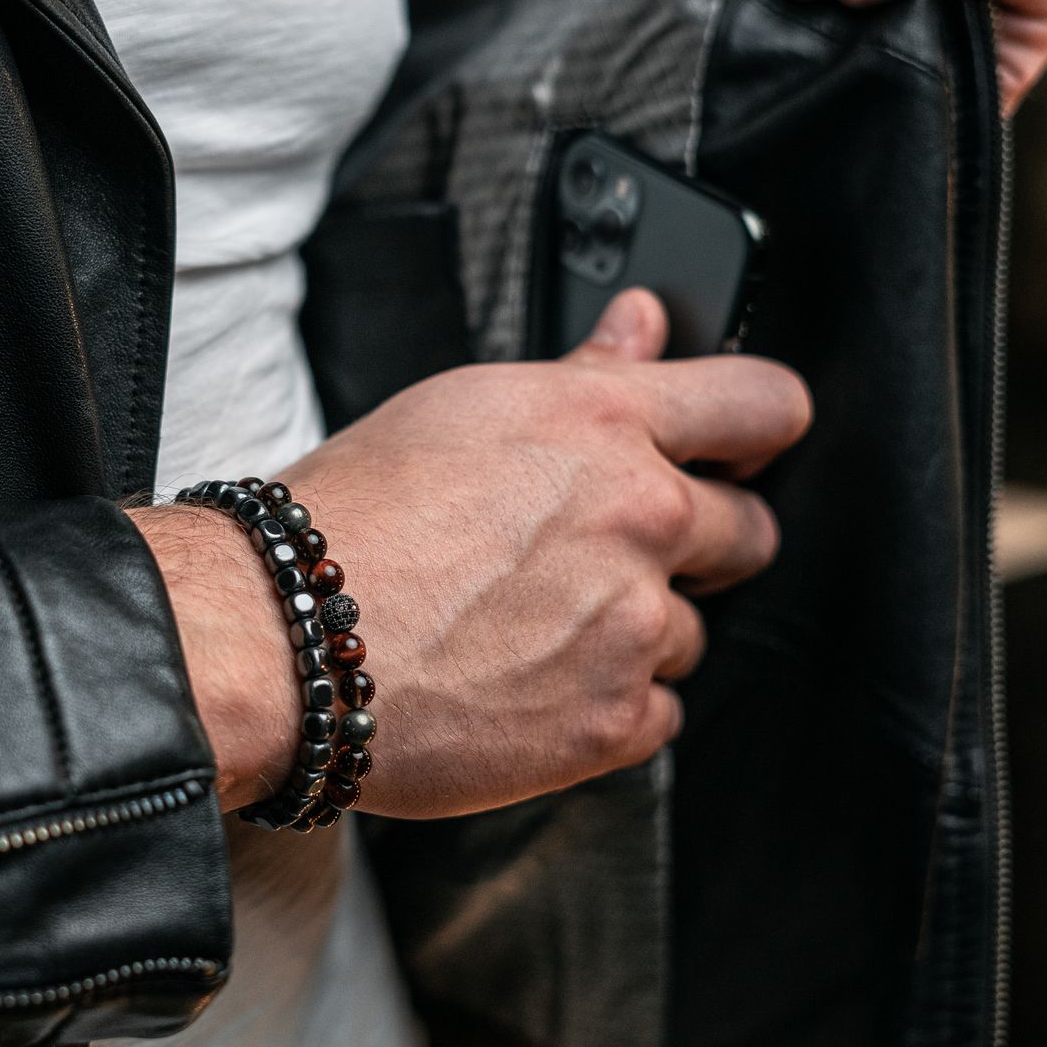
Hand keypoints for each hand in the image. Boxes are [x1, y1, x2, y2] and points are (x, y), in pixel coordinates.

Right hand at [135, 289, 811, 818]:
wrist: (283, 637)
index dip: (763, 427)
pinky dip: (609, 707)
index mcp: (605, 425)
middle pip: (750, 530)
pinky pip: (657, 714)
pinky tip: (535, 684)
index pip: (763, 404)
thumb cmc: (352, 518)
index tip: (750, 446)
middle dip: (700, 542)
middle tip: (613, 554)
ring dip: (634, 631)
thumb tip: (644, 325)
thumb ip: (584, 374)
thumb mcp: (466, 409)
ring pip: (688, 630)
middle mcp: (638, 518)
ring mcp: (631, 624)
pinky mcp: (611, 721)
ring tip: (535, 627)